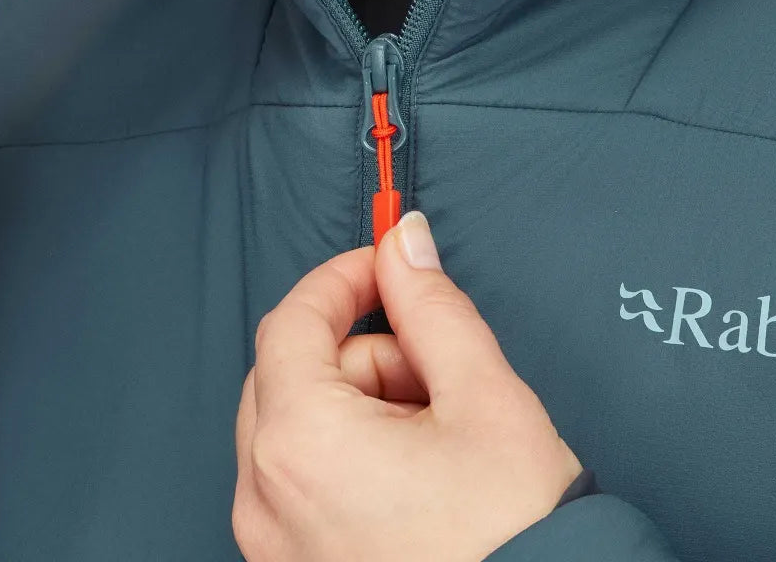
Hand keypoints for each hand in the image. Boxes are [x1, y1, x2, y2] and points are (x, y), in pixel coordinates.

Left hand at [233, 210, 582, 561]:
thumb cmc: (510, 538)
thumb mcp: (484, 397)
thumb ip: (432, 307)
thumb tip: (405, 244)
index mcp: (300, 442)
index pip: (292, 319)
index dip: (343, 278)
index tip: (386, 267)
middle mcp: (265, 498)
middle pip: (293, 370)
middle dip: (364, 352)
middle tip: (435, 375)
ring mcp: (272, 543)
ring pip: (299, 424)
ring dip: (363, 406)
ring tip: (437, 440)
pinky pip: (301, 479)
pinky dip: (350, 457)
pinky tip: (414, 479)